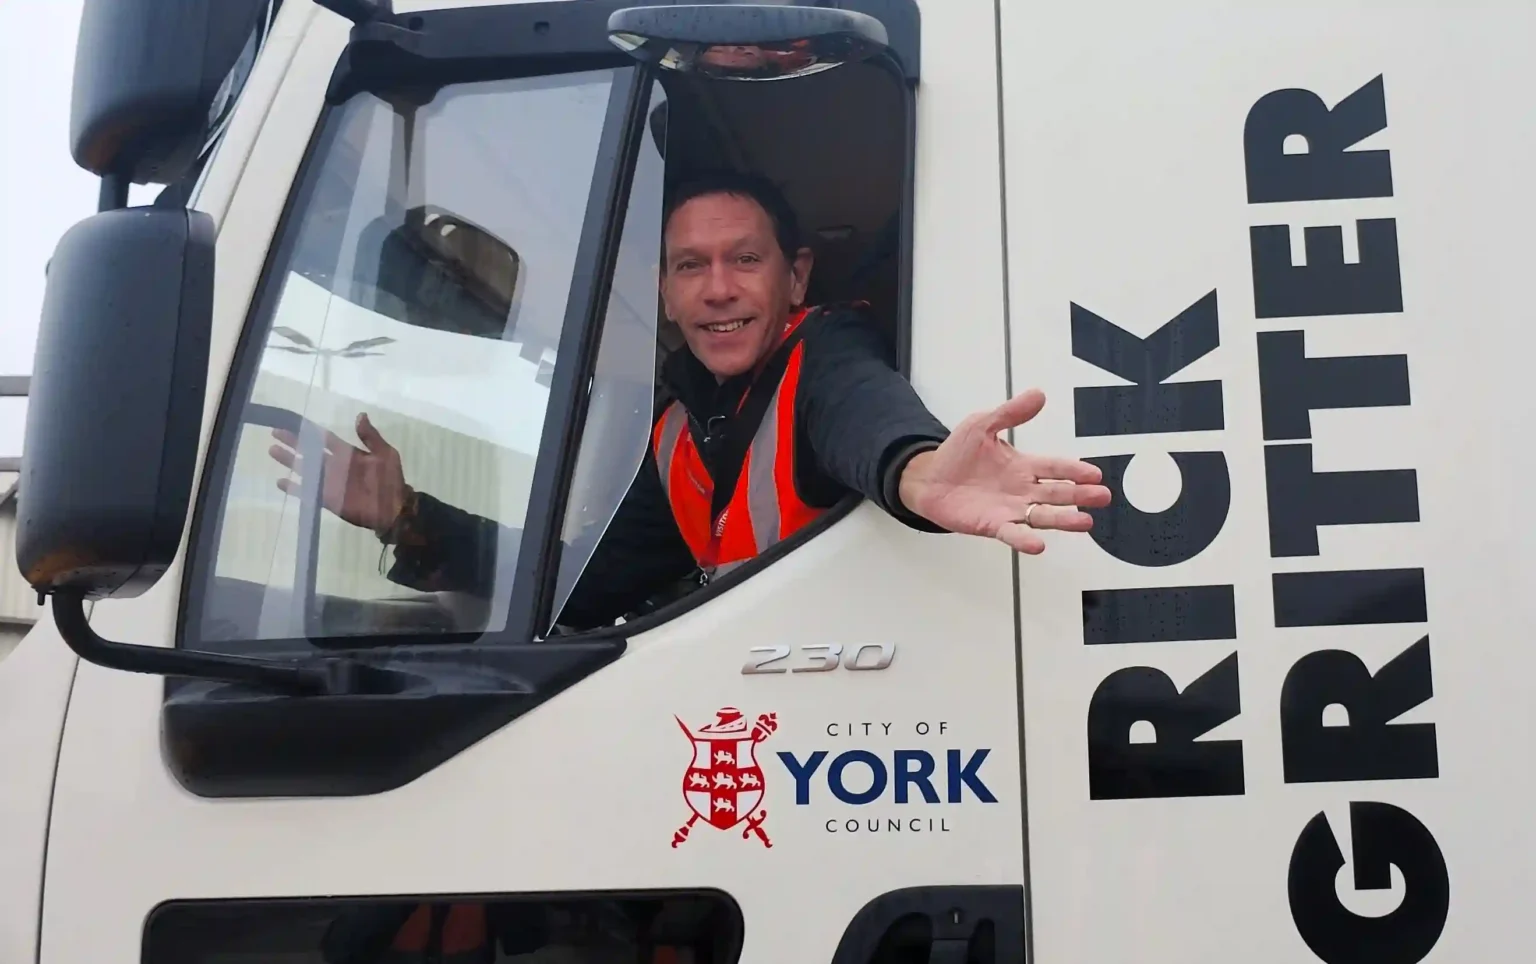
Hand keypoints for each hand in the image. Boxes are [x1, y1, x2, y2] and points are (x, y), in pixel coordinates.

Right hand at [268, 412, 408, 533]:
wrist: (394, 508)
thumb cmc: (391, 479)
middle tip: (275, 432)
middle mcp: (335, 466)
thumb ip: (371, 437)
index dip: (310, 431)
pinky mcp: (328, 499)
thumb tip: (360, 415)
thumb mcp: (385, 454)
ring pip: (306, 469)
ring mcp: (330, 482)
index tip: (293, 422)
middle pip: (310, 451)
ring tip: (273, 451)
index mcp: (348, 453)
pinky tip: (280, 482)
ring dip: (290, 461)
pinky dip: (295, 487)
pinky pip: (308, 492)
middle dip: (293, 443)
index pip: (325, 439)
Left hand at [897, 388, 1111, 554]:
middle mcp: (1022, 490)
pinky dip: (1025, 540)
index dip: (1075, 470)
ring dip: (1063, 520)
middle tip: (1102, 497)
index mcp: (1024, 466)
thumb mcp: (982, 425)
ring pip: (1042, 516)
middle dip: (1080, 495)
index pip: (1056, 467)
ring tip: (1084, 522)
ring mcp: (1010, 509)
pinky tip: (1039, 545)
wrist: (928, 478)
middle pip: (1057, 493)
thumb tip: (1038, 394)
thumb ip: (1010, 413)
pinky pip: (1012, 534)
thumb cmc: (957, 454)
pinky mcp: (992, 525)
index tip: (1095, 474)